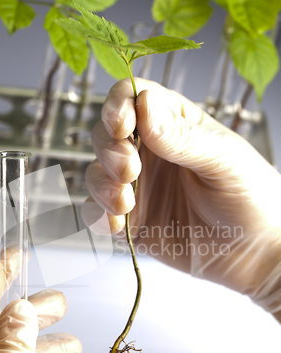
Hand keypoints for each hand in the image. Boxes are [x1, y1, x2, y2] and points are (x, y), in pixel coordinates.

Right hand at [86, 78, 280, 317]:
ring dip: (101, 185)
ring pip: (96, 174)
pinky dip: (99, 217)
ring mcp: (138, 187)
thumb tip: (143, 104)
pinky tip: (117, 225)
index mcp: (175, 125)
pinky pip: (98, 213)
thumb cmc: (252, 197)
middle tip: (130, 170)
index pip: (133, 98)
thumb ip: (183, 137)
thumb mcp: (224, 160)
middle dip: (110, 151)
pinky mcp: (132, 221)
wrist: (255, 254)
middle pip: (106, 135)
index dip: (118, 106)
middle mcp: (150, 152)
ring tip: (125, 203)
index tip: (122, 126)